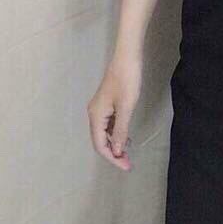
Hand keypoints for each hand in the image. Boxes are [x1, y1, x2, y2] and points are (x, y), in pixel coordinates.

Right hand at [87, 56, 141, 170]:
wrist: (128, 58)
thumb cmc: (127, 81)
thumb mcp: (126, 108)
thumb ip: (120, 131)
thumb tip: (116, 151)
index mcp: (95, 115)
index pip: (100, 144)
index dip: (112, 158)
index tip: (125, 166)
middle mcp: (94, 113)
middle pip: (100, 140)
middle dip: (113, 153)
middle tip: (128, 163)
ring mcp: (100, 107)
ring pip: (105, 132)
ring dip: (115, 144)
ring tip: (128, 153)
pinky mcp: (107, 103)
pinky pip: (109, 124)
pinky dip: (116, 133)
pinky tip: (126, 137)